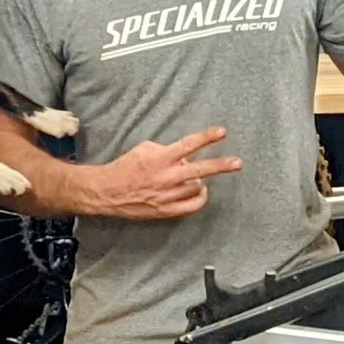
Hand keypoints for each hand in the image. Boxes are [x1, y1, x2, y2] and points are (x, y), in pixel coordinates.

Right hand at [89, 127, 240, 219]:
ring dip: (199, 180)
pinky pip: (192, 205)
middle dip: (221, 166)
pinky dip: (200, 197)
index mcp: (159, 158)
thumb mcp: (144, 149)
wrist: (106, 191)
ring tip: (193, 176)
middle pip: (200, 170)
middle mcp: (166, 177)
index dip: (207, 137)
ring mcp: (167, 196)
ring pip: (197, 186)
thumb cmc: (126, 167)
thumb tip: (185, 155)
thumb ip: (167, 150)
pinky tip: (201, 191)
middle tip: (237, 163)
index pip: (188, 144)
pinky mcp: (166, 211)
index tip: (223, 132)